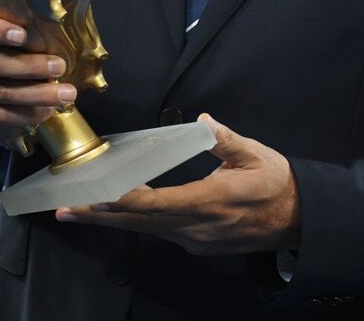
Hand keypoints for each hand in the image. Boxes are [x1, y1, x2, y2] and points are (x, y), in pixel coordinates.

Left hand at [56, 114, 300, 255]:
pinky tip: (120, 211)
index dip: (121, 199)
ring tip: (81, 209)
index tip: (94, 195)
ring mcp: (195, 239)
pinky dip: (136, 221)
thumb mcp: (257, 156)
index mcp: (210, 200)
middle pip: (139, 222)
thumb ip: (226, 140)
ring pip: (146, 229)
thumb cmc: (278, 184)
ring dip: (113, 218)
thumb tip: (202, 120)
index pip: (155, 202)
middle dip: (100, 214)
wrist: (298, 220)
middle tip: (65, 208)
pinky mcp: (197, 244)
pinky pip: (160, 231)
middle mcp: (196, 226)